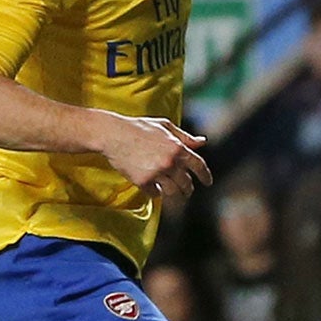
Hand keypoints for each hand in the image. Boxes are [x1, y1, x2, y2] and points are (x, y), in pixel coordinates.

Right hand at [97, 114, 211, 204]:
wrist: (112, 134)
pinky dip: (155, 192)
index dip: (205, 176)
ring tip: (174, 193)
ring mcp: (157, 173)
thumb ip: (184, 137)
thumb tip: (202, 142)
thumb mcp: (164, 126)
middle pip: (186, 183)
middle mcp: (170, 162)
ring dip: (175, 194)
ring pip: (173, 192)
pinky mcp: (143, 181)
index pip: (199, 166)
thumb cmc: (138, 127)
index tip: (208, 183)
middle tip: (187, 191)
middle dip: (188, 188)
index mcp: (178, 148)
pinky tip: (153, 189)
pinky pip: (155, 194)